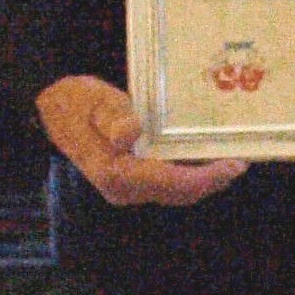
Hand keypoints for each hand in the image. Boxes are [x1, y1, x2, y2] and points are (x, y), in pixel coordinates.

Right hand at [37, 74, 246, 208]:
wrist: (53, 109)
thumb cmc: (76, 102)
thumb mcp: (94, 102)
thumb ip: (114, 117)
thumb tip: (132, 132)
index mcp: (116, 173)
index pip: (171, 182)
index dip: (206, 177)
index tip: (232, 165)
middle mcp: (124, 188)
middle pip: (180, 193)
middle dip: (212, 181)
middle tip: (241, 162)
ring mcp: (128, 188)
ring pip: (176, 192)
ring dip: (205, 181)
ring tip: (231, 162)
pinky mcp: (132, 181)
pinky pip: (168, 184)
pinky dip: (191, 176)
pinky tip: (207, 160)